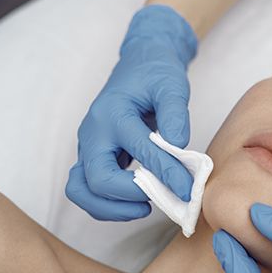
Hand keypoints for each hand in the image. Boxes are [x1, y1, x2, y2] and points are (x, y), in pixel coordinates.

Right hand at [66, 4, 198, 220]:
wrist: (140, 64)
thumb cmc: (156, 73)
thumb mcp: (172, 84)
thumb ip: (175, 113)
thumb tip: (178, 146)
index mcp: (113, 113)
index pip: (139, 150)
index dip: (167, 173)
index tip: (189, 189)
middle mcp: (93, 132)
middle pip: (97, 179)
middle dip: (130, 197)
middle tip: (164, 198)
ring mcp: (89, 146)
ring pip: (82, 190)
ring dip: (111, 208)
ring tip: (145, 207)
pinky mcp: (92, 156)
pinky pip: (88, 188)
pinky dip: (106, 203)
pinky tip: (136, 201)